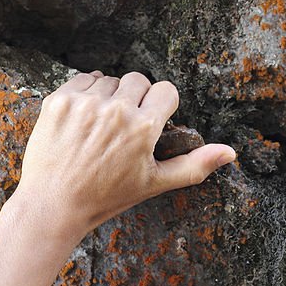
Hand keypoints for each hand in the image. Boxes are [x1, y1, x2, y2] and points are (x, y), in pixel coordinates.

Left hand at [12, 71, 235, 241]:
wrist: (54, 205)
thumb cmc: (106, 197)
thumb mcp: (154, 183)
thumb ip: (194, 165)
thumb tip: (231, 153)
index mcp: (143, 128)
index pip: (166, 90)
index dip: (160, 107)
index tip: (149, 124)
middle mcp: (116, 110)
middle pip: (138, 80)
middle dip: (135, 100)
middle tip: (122, 129)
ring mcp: (85, 103)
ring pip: (110, 80)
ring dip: (109, 97)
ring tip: (100, 129)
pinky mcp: (60, 100)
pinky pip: (83, 80)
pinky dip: (86, 94)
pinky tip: (83, 121)